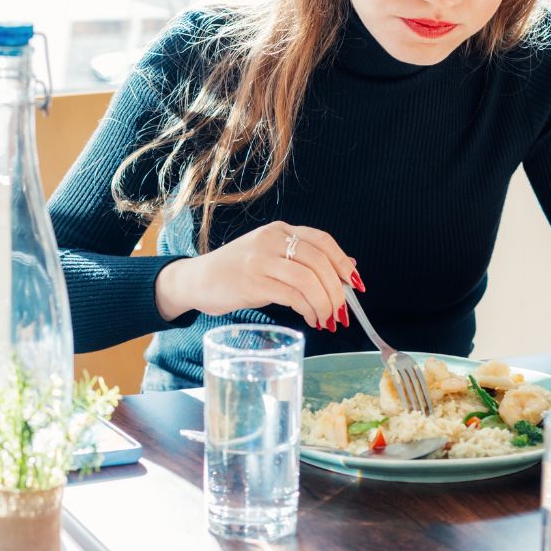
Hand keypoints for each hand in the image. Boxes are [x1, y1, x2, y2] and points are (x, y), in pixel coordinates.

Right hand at [155, 221, 362, 329]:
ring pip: (308, 279)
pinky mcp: (253, 282)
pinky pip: (292, 296)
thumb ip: (304, 261)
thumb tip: (348, 266)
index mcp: (279, 230)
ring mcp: (261, 260)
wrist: (197, 280)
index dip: (342, 262)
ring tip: (327, 319)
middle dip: (336, 289)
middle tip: (341, 311)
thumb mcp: (271, 258)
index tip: (354, 283)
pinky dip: (308, 310)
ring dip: (324, 303)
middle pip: (319, 261)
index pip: (322, 240)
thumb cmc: (236, 273)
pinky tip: (310, 319)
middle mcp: (271, 240)